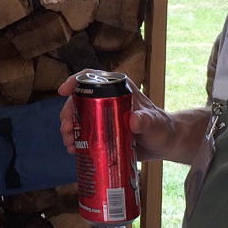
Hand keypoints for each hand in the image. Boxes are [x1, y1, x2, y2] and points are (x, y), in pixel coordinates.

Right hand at [57, 75, 175, 161]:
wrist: (164, 144)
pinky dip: (76, 140)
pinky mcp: (102, 130)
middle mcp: (107, 98)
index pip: (91, 78)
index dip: (74, 81)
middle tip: (67, 128)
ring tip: (69, 142)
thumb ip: (146, 121)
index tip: (63, 91)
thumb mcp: (154, 123)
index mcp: (118, 88)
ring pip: (79, 117)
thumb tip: (134, 120)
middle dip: (68, 113)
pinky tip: (74, 150)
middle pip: (79, 99)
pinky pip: (84, 132)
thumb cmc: (162, 128)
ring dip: (70, 129)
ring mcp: (103, 115)